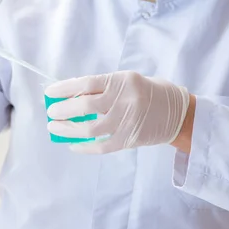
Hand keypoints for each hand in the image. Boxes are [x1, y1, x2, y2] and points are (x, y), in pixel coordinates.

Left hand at [46, 71, 192, 153]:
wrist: (178, 114)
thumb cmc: (148, 93)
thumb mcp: (128, 81)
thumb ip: (103, 88)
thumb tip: (71, 97)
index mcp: (122, 81)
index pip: (86, 83)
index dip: (64, 89)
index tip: (49, 93)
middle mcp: (125, 100)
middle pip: (85, 106)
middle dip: (63, 110)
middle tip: (51, 113)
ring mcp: (127, 122)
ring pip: (90, 129)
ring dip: (68, 130)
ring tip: (55, 128)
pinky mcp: (130, 139)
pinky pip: (102, 146)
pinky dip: (84, 147)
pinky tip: (72, 144)